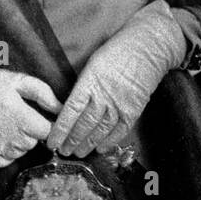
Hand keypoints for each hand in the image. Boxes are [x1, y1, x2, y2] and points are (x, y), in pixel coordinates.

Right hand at [0, 55, 60, 167]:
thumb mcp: (20, 80)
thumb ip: (44, 95)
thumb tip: (62, 109)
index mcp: (20, 115)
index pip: (48, 131)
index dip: (49, 125)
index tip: (44, 119)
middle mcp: (10, 135)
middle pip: (36, 142)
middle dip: (32, 131)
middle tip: (19, 116)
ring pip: (22, 152)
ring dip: (20, 141)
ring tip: (7, 124)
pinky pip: (7, 161)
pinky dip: (8, 152)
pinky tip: (0, 135)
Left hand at [46, 1, 185, 156]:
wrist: (148, 47)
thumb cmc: (118, 51)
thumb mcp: (93, 63)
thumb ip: (83, 85)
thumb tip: (71, 106)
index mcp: (90, 81)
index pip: (71, 111)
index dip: (61, 129)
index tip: (52, 141)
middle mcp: (104, 95)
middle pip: (84, 124)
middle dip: (72, 140)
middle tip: (63, 151)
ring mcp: (120, 104)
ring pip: (100, 130)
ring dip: (88, 144)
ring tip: (78, 152)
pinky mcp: (134, 109)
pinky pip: (120, 130)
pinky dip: (109, 141)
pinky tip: (100, 148)